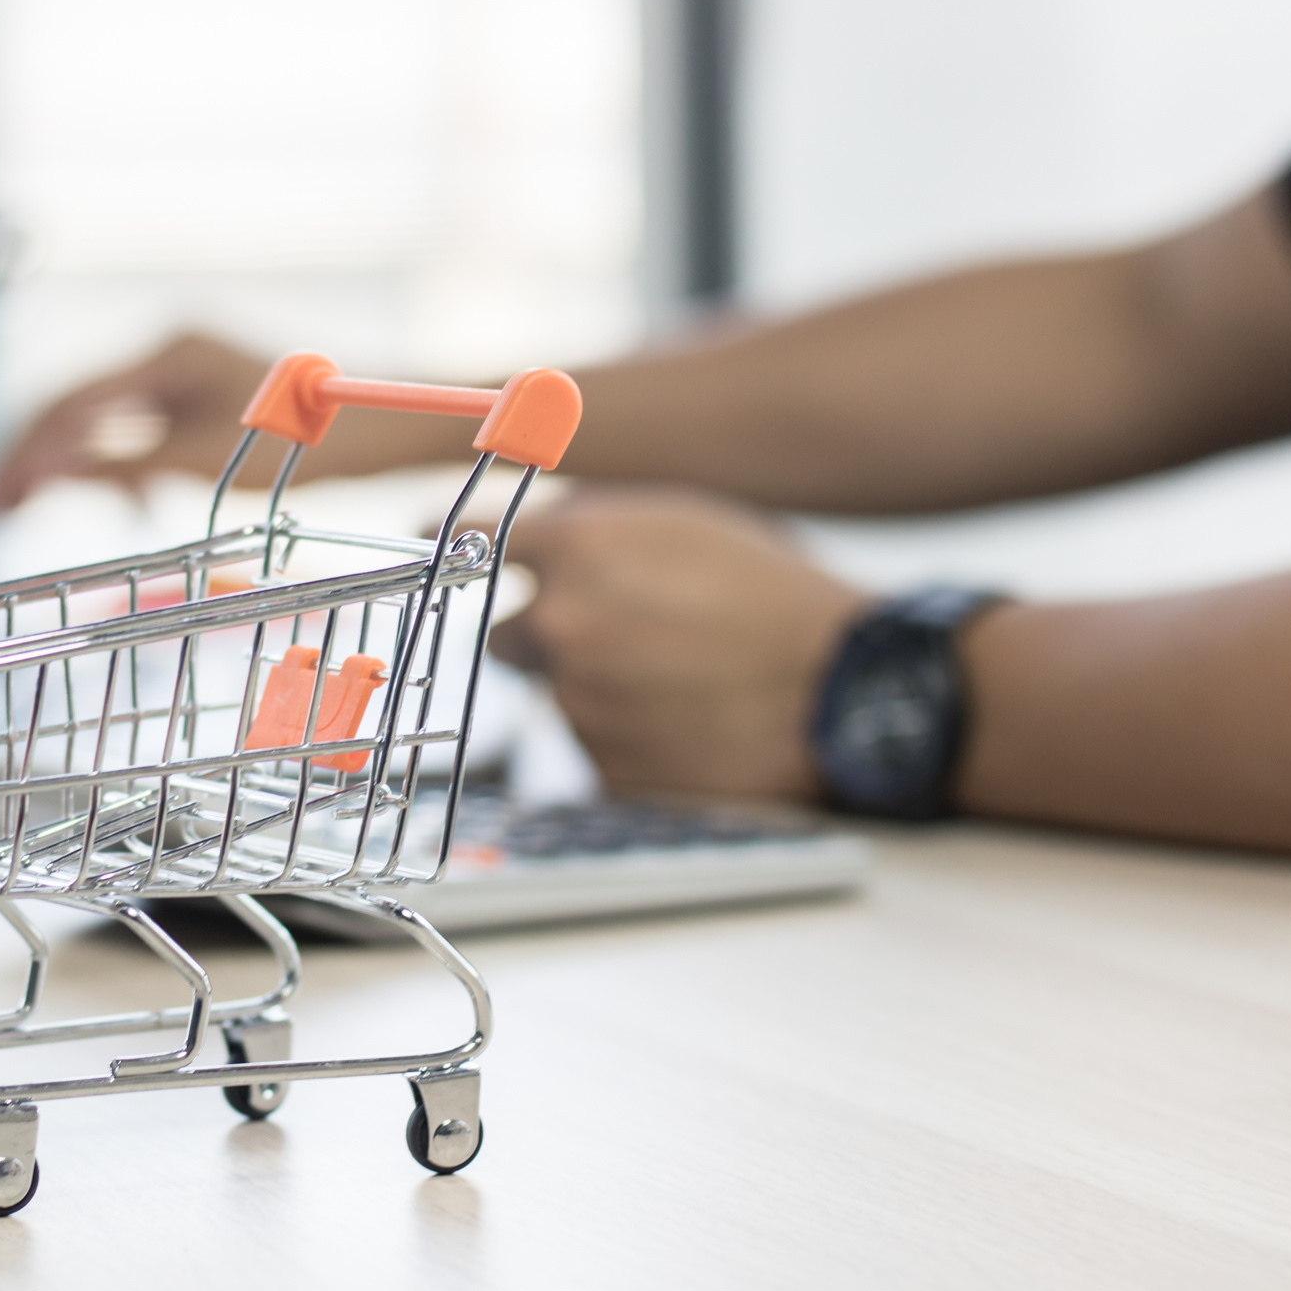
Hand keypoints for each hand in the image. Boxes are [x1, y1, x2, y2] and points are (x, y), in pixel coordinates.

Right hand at [0, 331, 473, 509]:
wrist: (390, 416)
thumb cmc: (316, 439)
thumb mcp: (210, 461)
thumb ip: (126, 463)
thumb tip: (46, 470)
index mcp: (166, 350)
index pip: (68, 402)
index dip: (23, 453)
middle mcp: (169, 348)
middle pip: (76, 404)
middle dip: (33, 457)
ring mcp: (187, 367)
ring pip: (104, 417)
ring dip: (70, 463)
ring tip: (35, 508)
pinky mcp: (206, 390)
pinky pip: (140, 424)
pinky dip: (119, 462)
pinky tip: (129, 502)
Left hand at [492, 489, 868, 801]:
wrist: (846, 691)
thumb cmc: (778, 593)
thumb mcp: (687, 519)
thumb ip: (596, 521)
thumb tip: (535, 524)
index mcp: (578, 550)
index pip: (470, 542)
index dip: (459, 548)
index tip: (443, 553)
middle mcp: (562, 627)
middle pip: (504, 637)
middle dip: (542, 637)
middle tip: (612, 634)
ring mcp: (580, 706)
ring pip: (560, 697)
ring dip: (598, 689)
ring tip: (683, 681)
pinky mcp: (607, 771)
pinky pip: (597, 749)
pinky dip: (629, 739)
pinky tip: (689, 723)